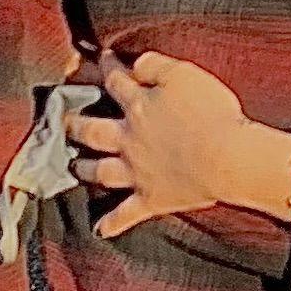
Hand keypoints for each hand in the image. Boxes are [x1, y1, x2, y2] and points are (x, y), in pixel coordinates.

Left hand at [68, 52, 264, 235]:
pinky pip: (126, 214)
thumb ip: (155, 65)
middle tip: (63, 121)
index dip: (106, 68)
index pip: (115, 82)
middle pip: (93, 131)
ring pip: (100, 171)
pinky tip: (99, 230)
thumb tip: (133, 63)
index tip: (101, 59)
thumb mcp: (184, 74)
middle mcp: (129, 139)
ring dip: (84, 169)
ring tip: (74, 167)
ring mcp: (137, 172)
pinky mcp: (151, 198)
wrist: (227, 158)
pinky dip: (111, 223)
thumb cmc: (211, 112)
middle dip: (75, 124)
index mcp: (138, 106)